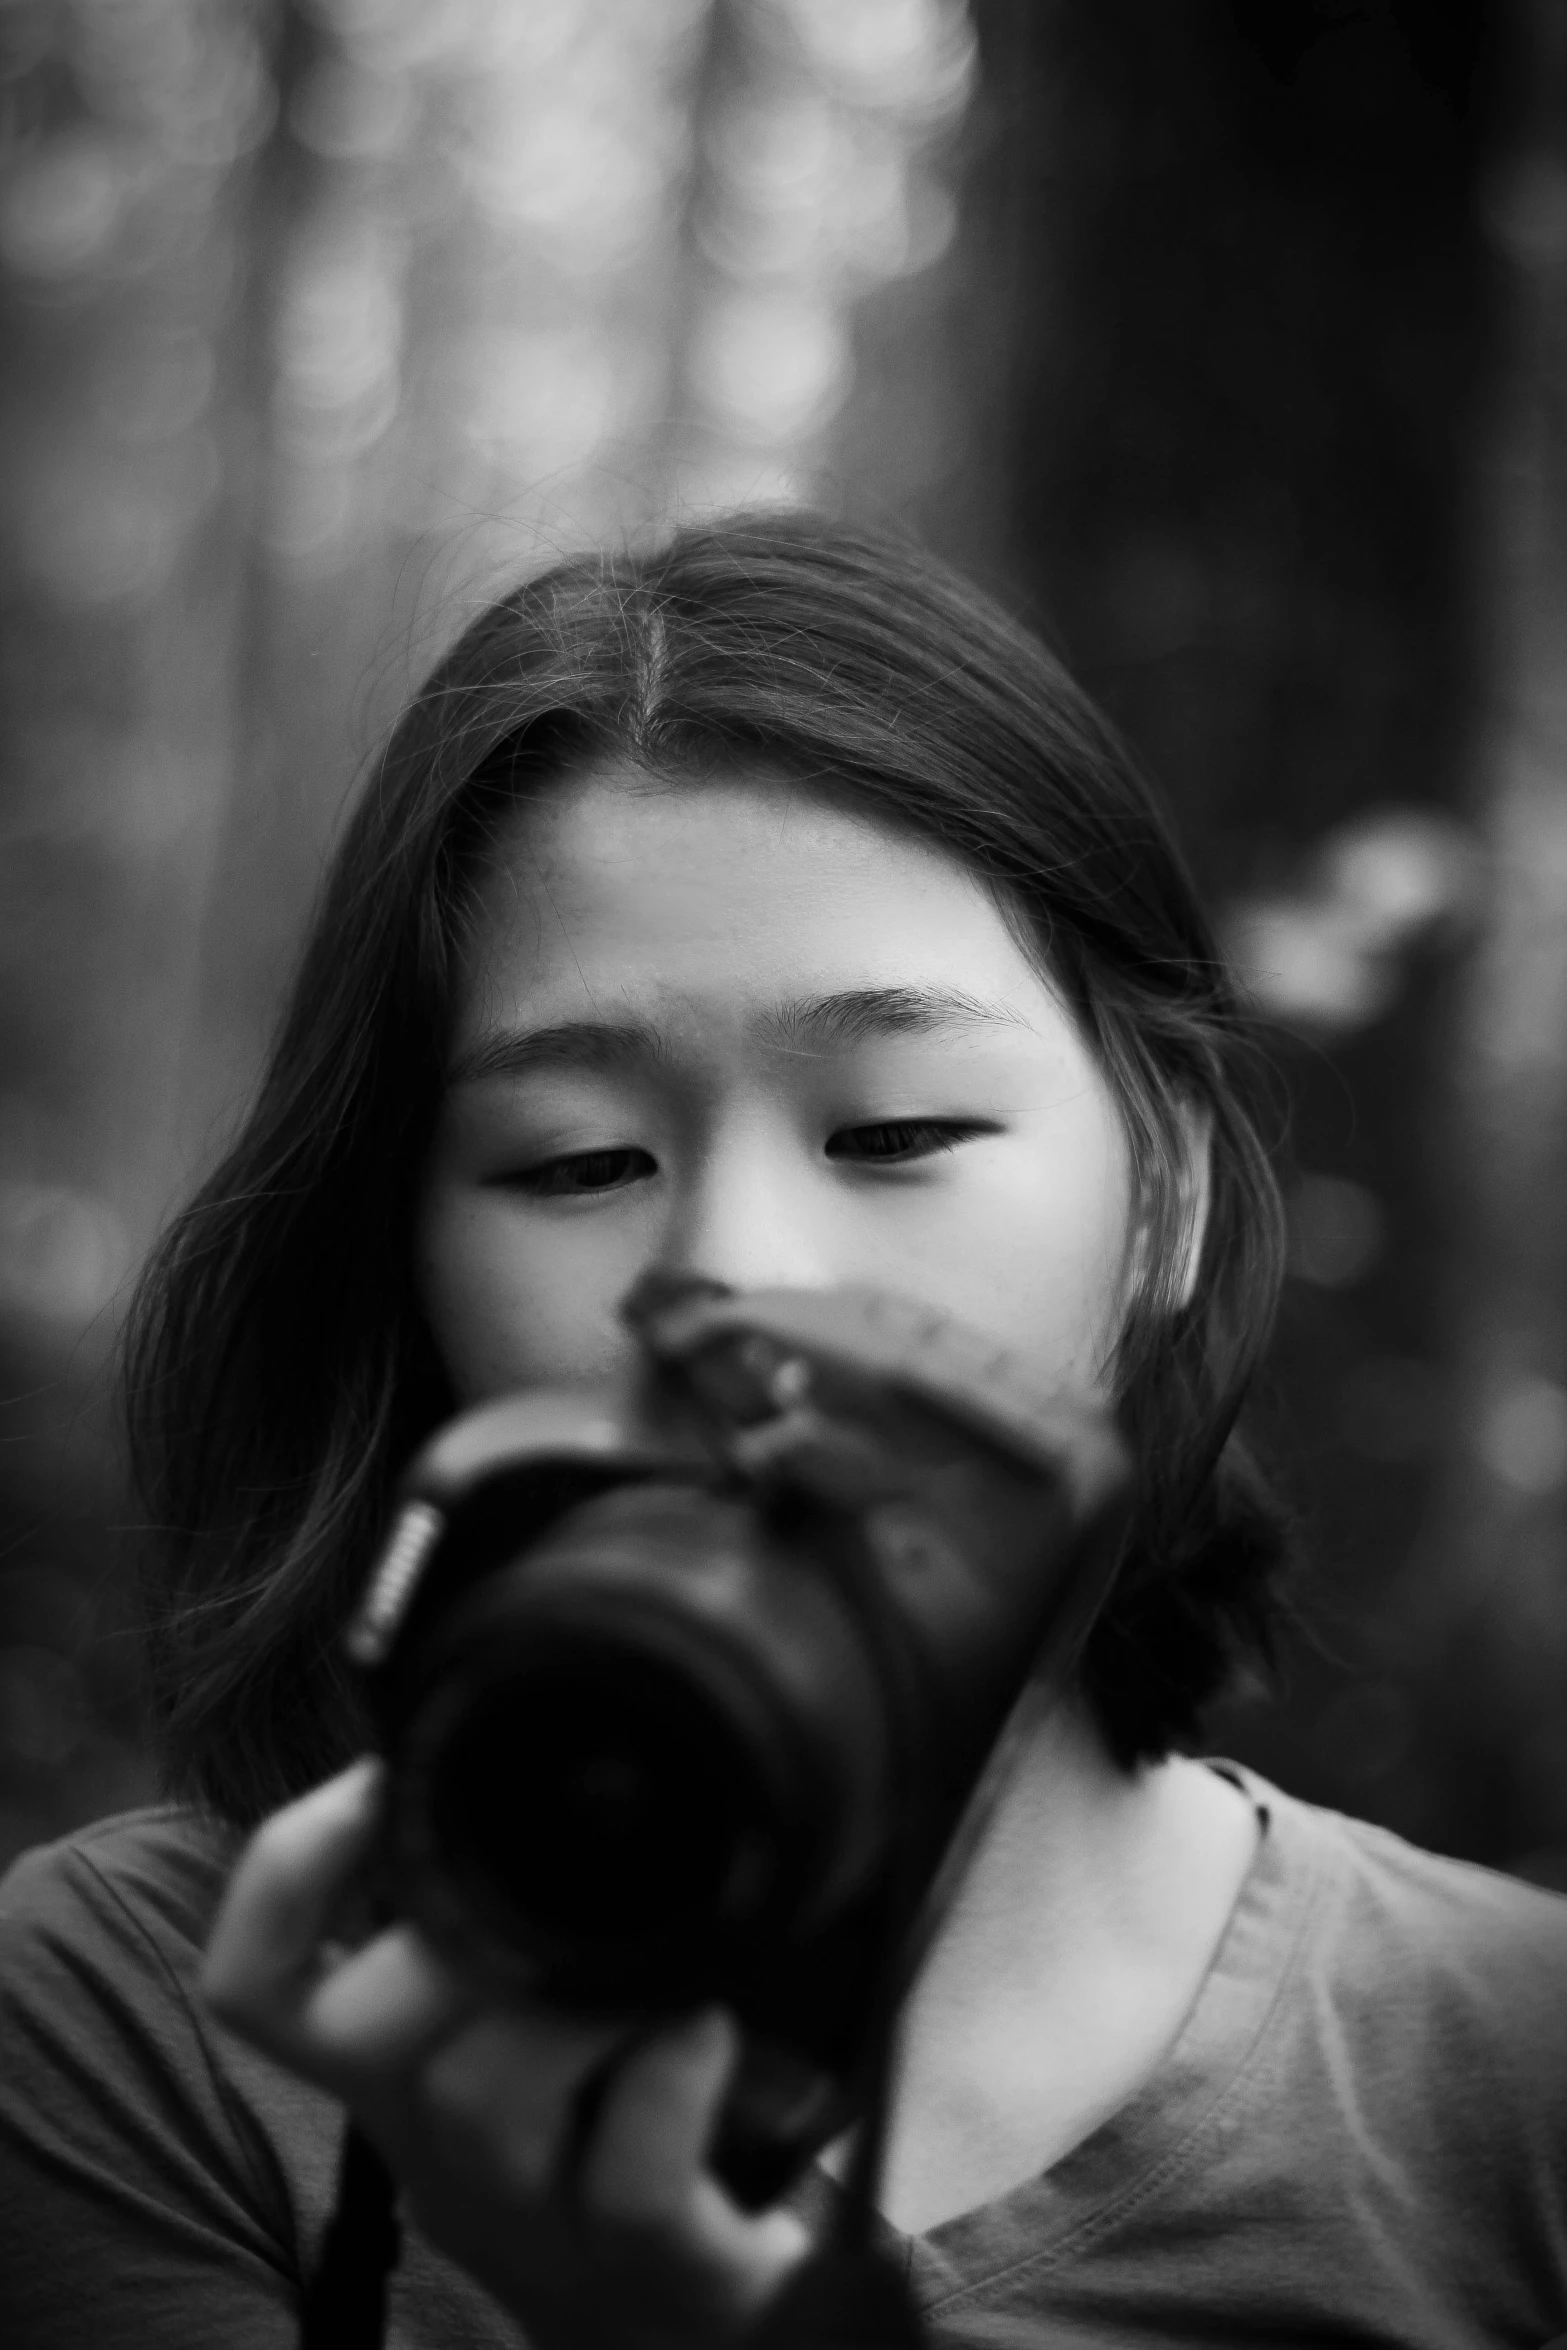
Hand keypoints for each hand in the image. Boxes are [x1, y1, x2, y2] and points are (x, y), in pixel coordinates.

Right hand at [201, 1760, 810, 2348]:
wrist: (701, 2330)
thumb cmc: (633, 2134)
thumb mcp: (544, 2024)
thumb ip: (520, 1910)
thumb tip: (535, 1743)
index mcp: (404, 2080)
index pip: (258, 1989)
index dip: (285, 1871)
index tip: (376, 1775)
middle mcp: (443, 2156)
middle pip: (365, 2033)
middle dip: (442, 1926)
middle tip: (545, 1877)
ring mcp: (539, 2226)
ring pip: (484, 2095)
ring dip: (573, 1997)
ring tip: (661, 1966)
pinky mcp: (653, 2275)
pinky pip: (627, 2177)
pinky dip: (672, 2075)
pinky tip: (711, 2029)